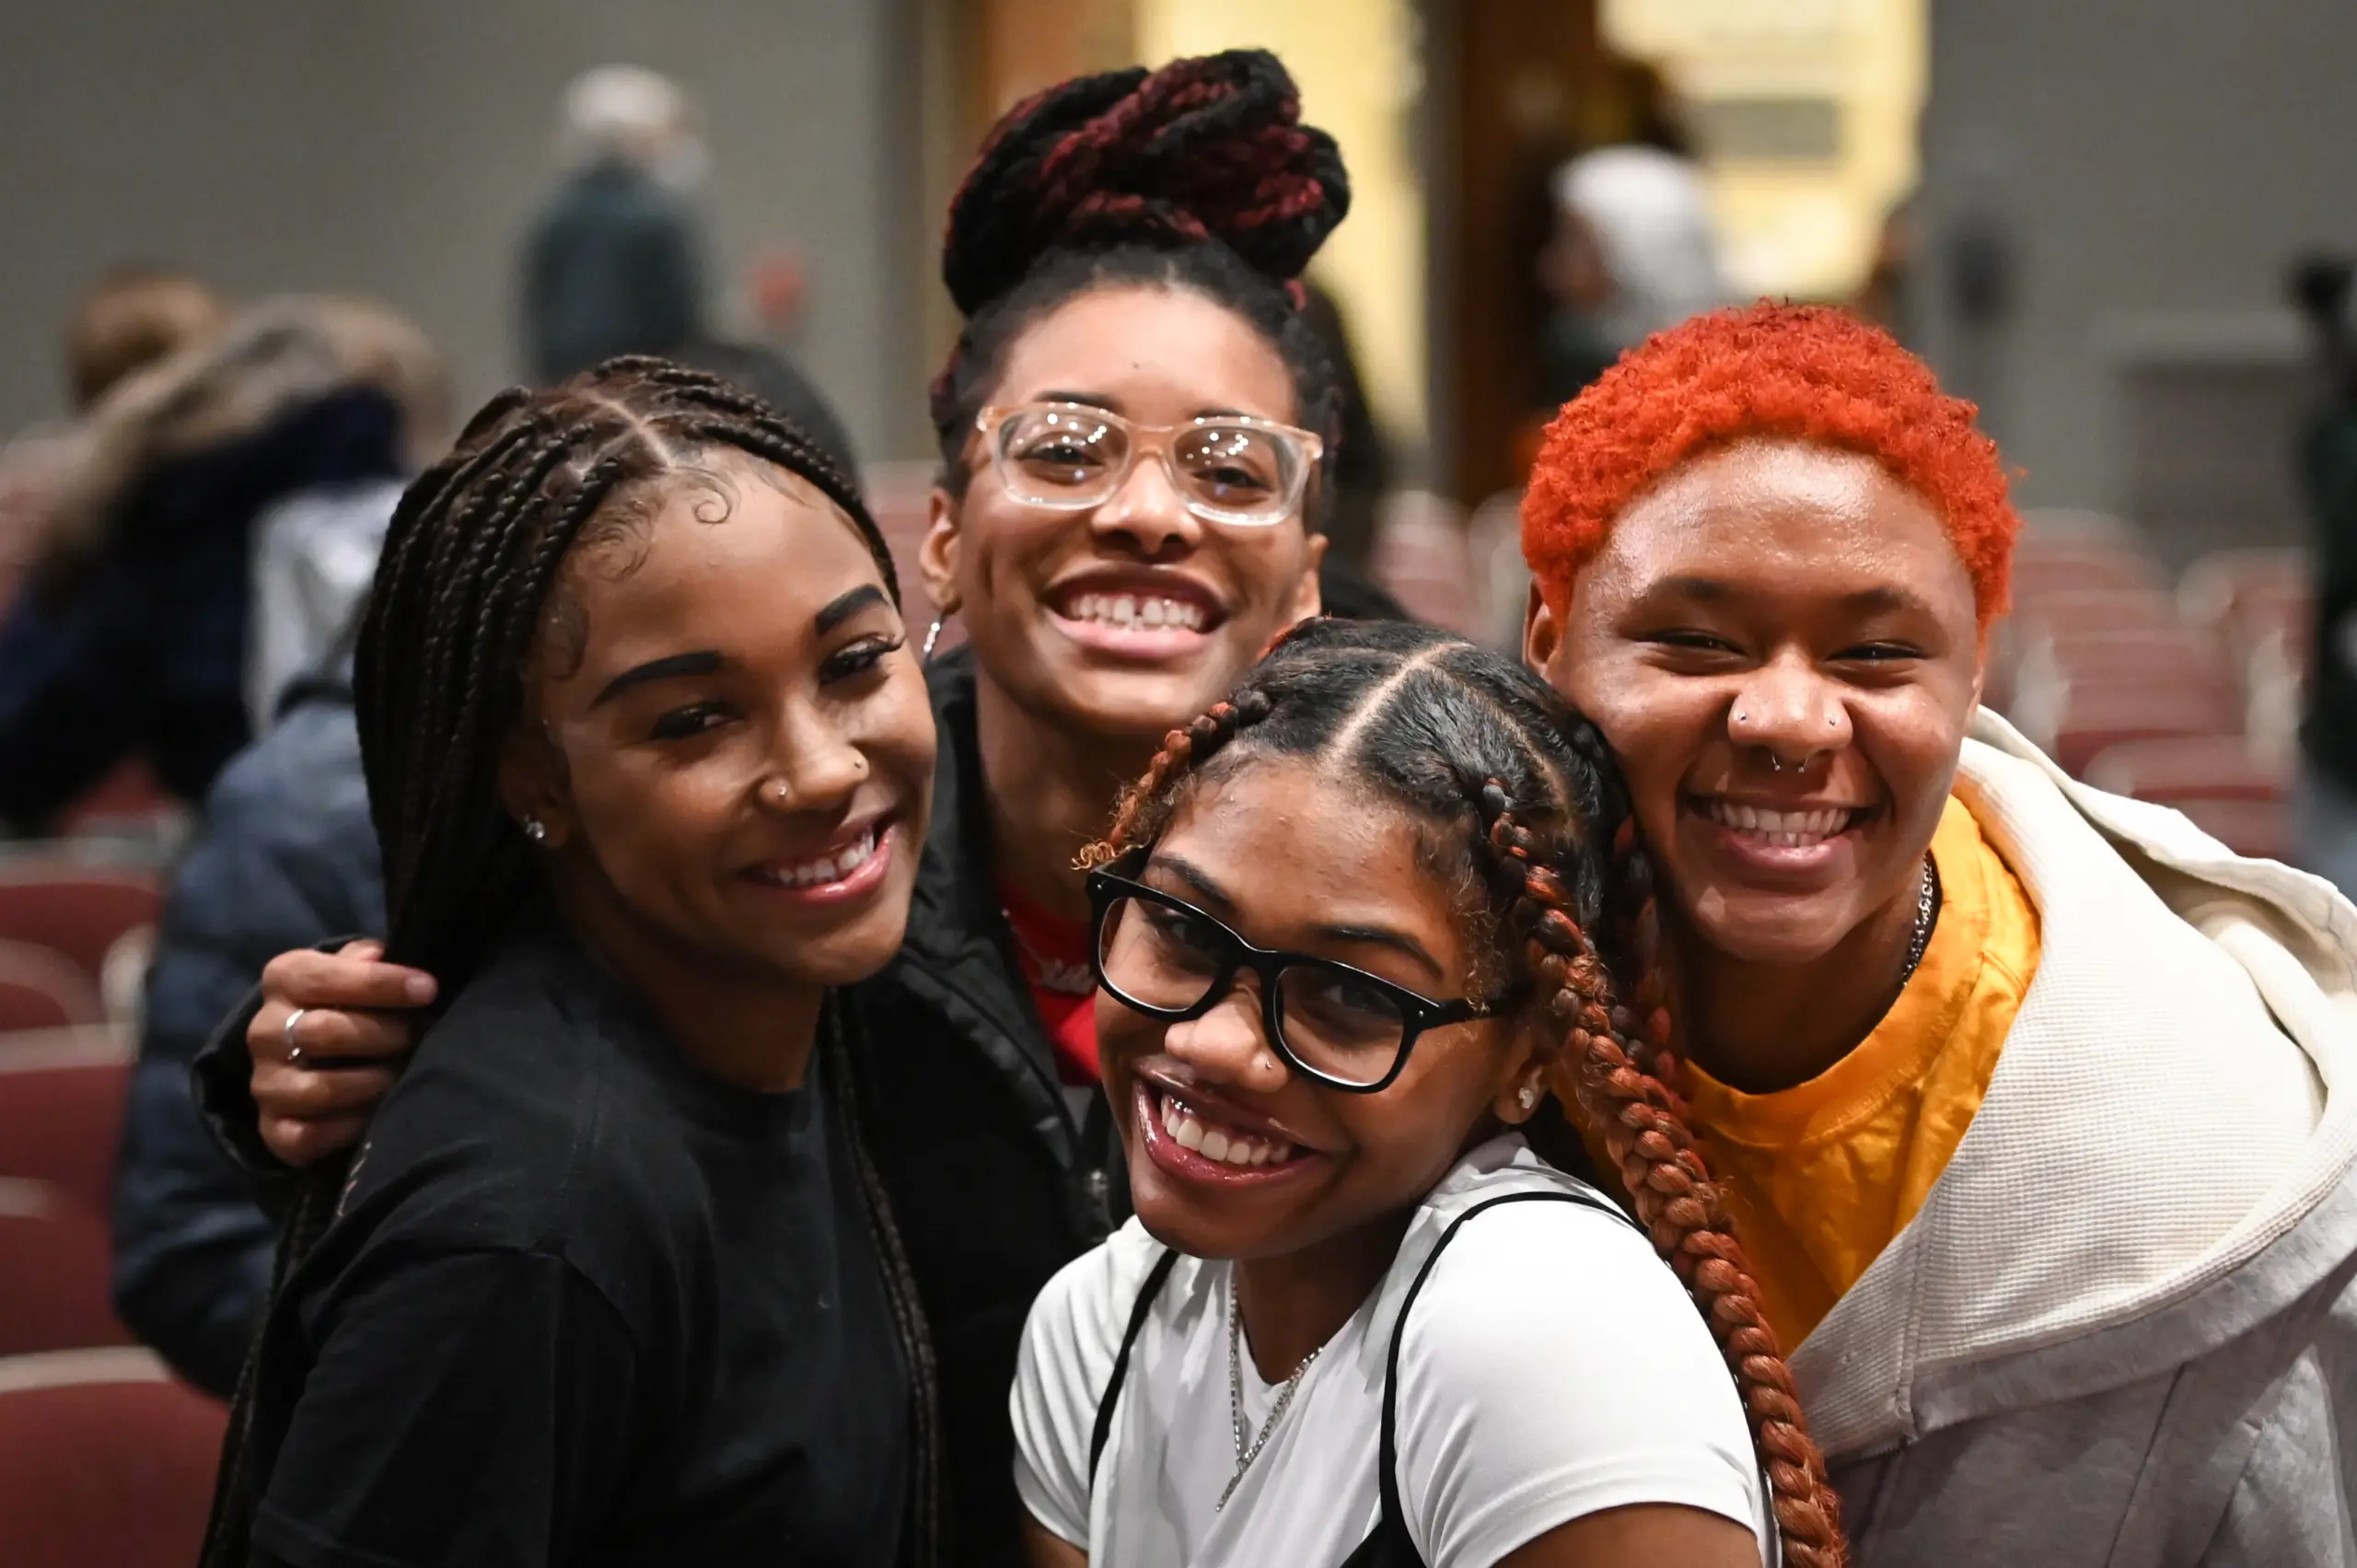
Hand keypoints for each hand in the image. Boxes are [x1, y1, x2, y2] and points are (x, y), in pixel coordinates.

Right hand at [249, 940, 435, 1167]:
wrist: (315, 1062)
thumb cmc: (352, 1005)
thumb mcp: (357, 972)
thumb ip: (368, 960)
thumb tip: (380, 953)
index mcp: (283, 979)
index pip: (321, 977)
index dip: (379, 983)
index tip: (428, 989)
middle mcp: (264, 1031)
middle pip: (325, 1033)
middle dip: (385, 1035)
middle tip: (419, 1036)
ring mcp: (265, 1084)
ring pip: (321, 1089)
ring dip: (375, 1083)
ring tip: (406, 1073)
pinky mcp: (273, 1130)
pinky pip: (312, 1135)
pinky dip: (355, 1125)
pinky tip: (383, 1110)